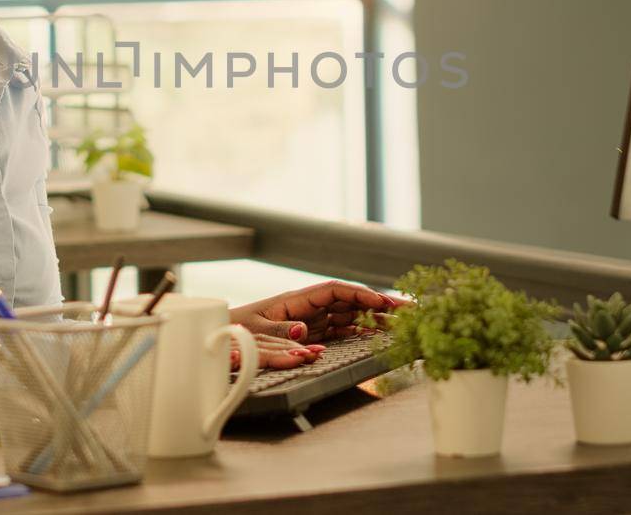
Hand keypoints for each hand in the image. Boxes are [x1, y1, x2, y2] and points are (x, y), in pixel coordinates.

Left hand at [230, 280, 402, 368]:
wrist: (221, 339)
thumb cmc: (234, 330)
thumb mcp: (252, 332)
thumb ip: (277, 332)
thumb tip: (302, 332)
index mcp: (295, 299)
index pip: (334, 291)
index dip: (360, 296)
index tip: (382, 303)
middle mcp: (307, 308)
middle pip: (349, 302)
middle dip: (379, 304)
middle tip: (410, 310)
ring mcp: (311, 321)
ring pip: (350, 317)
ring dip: (376, 319)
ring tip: (404, 323)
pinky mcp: (310, 335)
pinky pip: (341, 331)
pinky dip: (361, 333)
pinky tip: (379, 336)